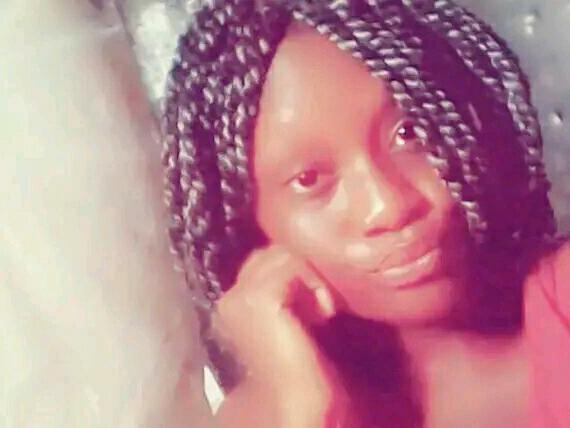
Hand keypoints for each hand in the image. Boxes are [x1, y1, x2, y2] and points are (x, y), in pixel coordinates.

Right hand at [212, 245, 351, 426]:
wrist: (301, 402)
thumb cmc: (304, 366)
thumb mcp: (294, 318)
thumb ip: (289, 291)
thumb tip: (308, 261)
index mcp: (234, 306)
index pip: (264, 262)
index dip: (296, 272)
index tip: (316, 305)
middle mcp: (229, 300)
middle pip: (272, 254)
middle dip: (302, 270)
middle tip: (321, 307)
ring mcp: (237, 299)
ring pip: (281, 255)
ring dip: (310, 277)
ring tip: (321, 312)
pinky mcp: (255, 299)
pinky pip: (290, 264)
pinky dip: (313, 283)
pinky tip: (321, 315)